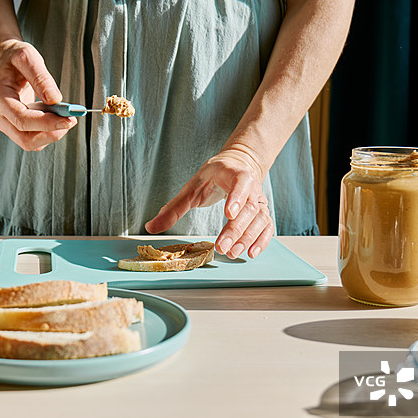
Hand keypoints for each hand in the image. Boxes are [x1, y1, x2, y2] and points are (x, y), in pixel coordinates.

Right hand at [0, 39, 76, 150]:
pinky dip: (48, 133)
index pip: (22, 120)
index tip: (68, 119)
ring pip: (30, 143)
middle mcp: (0, 115)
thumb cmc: (15, 58)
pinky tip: (56, 117)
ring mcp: (7, 124)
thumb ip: (41, 78)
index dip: (46, 123)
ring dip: (51, 134)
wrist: (6, 61)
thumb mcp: (27, 57)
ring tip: (64, 115)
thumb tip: (55, 100)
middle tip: (71, 120)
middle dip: (51, 134)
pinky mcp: (16, 127)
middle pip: (25, 139)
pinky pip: (34, 139)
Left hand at [145, 148, 273, 258]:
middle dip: (236, 230)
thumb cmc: (214, 176)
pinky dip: (262, 240)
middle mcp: (252, 188)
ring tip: (233, 253)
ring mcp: (259, 201)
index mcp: (235, 174)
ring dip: (248, 238)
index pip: (240, 183)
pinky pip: (267, 227)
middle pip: (248, 209)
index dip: (236, 197)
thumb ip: (173, 208)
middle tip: (222, 247)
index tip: (229, 213)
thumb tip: (151, 227)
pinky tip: (251, 253)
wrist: (238, 164)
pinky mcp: (262, 212)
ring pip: (259, 220)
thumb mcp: (191, 187)